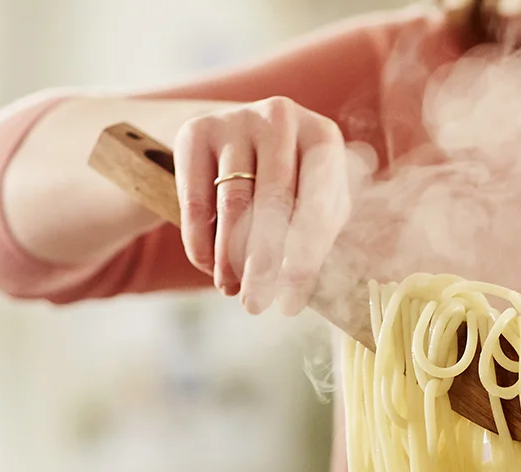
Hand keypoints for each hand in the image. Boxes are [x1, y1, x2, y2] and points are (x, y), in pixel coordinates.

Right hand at [172, 97, 354, 314]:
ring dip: (230, 256)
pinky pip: (196, 197)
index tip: (289, 302)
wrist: (236, 143)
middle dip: (263, 263)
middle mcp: (282, 118)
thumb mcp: (311, 207)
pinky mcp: (196, 130)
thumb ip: (312, 246)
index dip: (303, 259)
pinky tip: (207, 267)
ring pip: (234, 202)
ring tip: (231, 290)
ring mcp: (237, 119)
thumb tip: (293, 296)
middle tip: (255, 305)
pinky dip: (200, 240)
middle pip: (274, 201)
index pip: (318, 205)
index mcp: (323, 138)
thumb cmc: (288, 184)